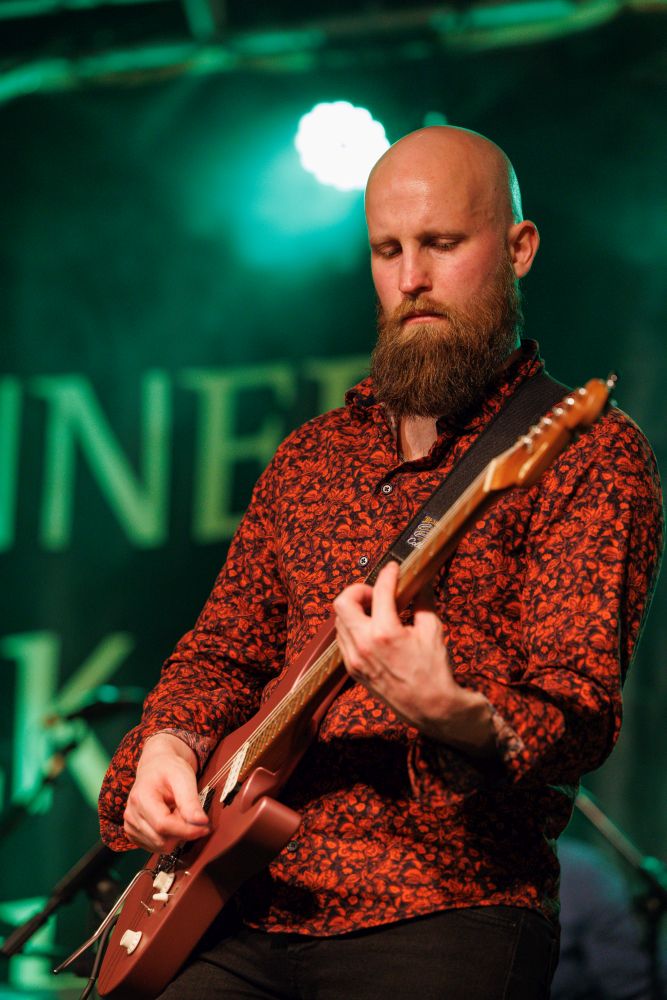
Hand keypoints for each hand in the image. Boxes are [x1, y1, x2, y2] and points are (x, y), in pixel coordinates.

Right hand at [123, 734, 209, 851]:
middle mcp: (131, 814)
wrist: (156, 766)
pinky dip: (168, 838)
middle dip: (182, 832)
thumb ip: (190, 801)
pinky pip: (155, 847)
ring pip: (159, 846)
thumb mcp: (183, 777)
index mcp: (141, 797)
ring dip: (176, 835)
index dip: (187, 830)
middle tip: (190, 813)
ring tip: (178, 813)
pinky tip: (170, 820)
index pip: (163, 825)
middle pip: (161, 839)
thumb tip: (201, 822)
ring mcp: (130, 825)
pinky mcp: (133, 833)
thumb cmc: (169, 769)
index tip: (205, 827)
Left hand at [333, 561, 494, 755]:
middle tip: (377, 593)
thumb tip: (421, 581)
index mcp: (385, 633)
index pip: (380, 591)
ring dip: (355, 609)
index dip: (388, 574)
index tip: (394, 569)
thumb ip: (423, 601)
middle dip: (359, 590)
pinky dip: (354, 627)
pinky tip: (372, 629)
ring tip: (376, 610)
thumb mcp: (432, 630)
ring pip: (339, 620)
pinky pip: (343, 639)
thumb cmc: (433, 671)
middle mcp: (364, 645)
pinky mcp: (352, 669)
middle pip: (343, 602)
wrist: (429, 707)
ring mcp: (354, 658)